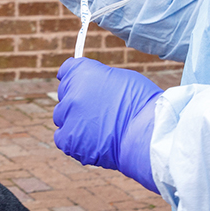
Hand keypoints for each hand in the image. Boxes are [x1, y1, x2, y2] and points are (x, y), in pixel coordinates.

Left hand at [53, 57, 160, 191]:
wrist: (146, 134)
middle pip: (65, 95)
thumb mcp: (121, 78)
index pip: (67, 70)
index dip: (77, 79)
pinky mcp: (67, 140)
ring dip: (75, 120)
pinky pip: (62, 138)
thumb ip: (99, 80)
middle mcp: (71, 92)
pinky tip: (92, 140)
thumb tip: (92, 87)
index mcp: (82, 71)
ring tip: (99, 127)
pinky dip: (74, 139)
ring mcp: (67, 116)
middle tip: (99, 110)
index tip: (83, 85)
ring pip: (62, 117)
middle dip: (79, 100)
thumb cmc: (142, 104)